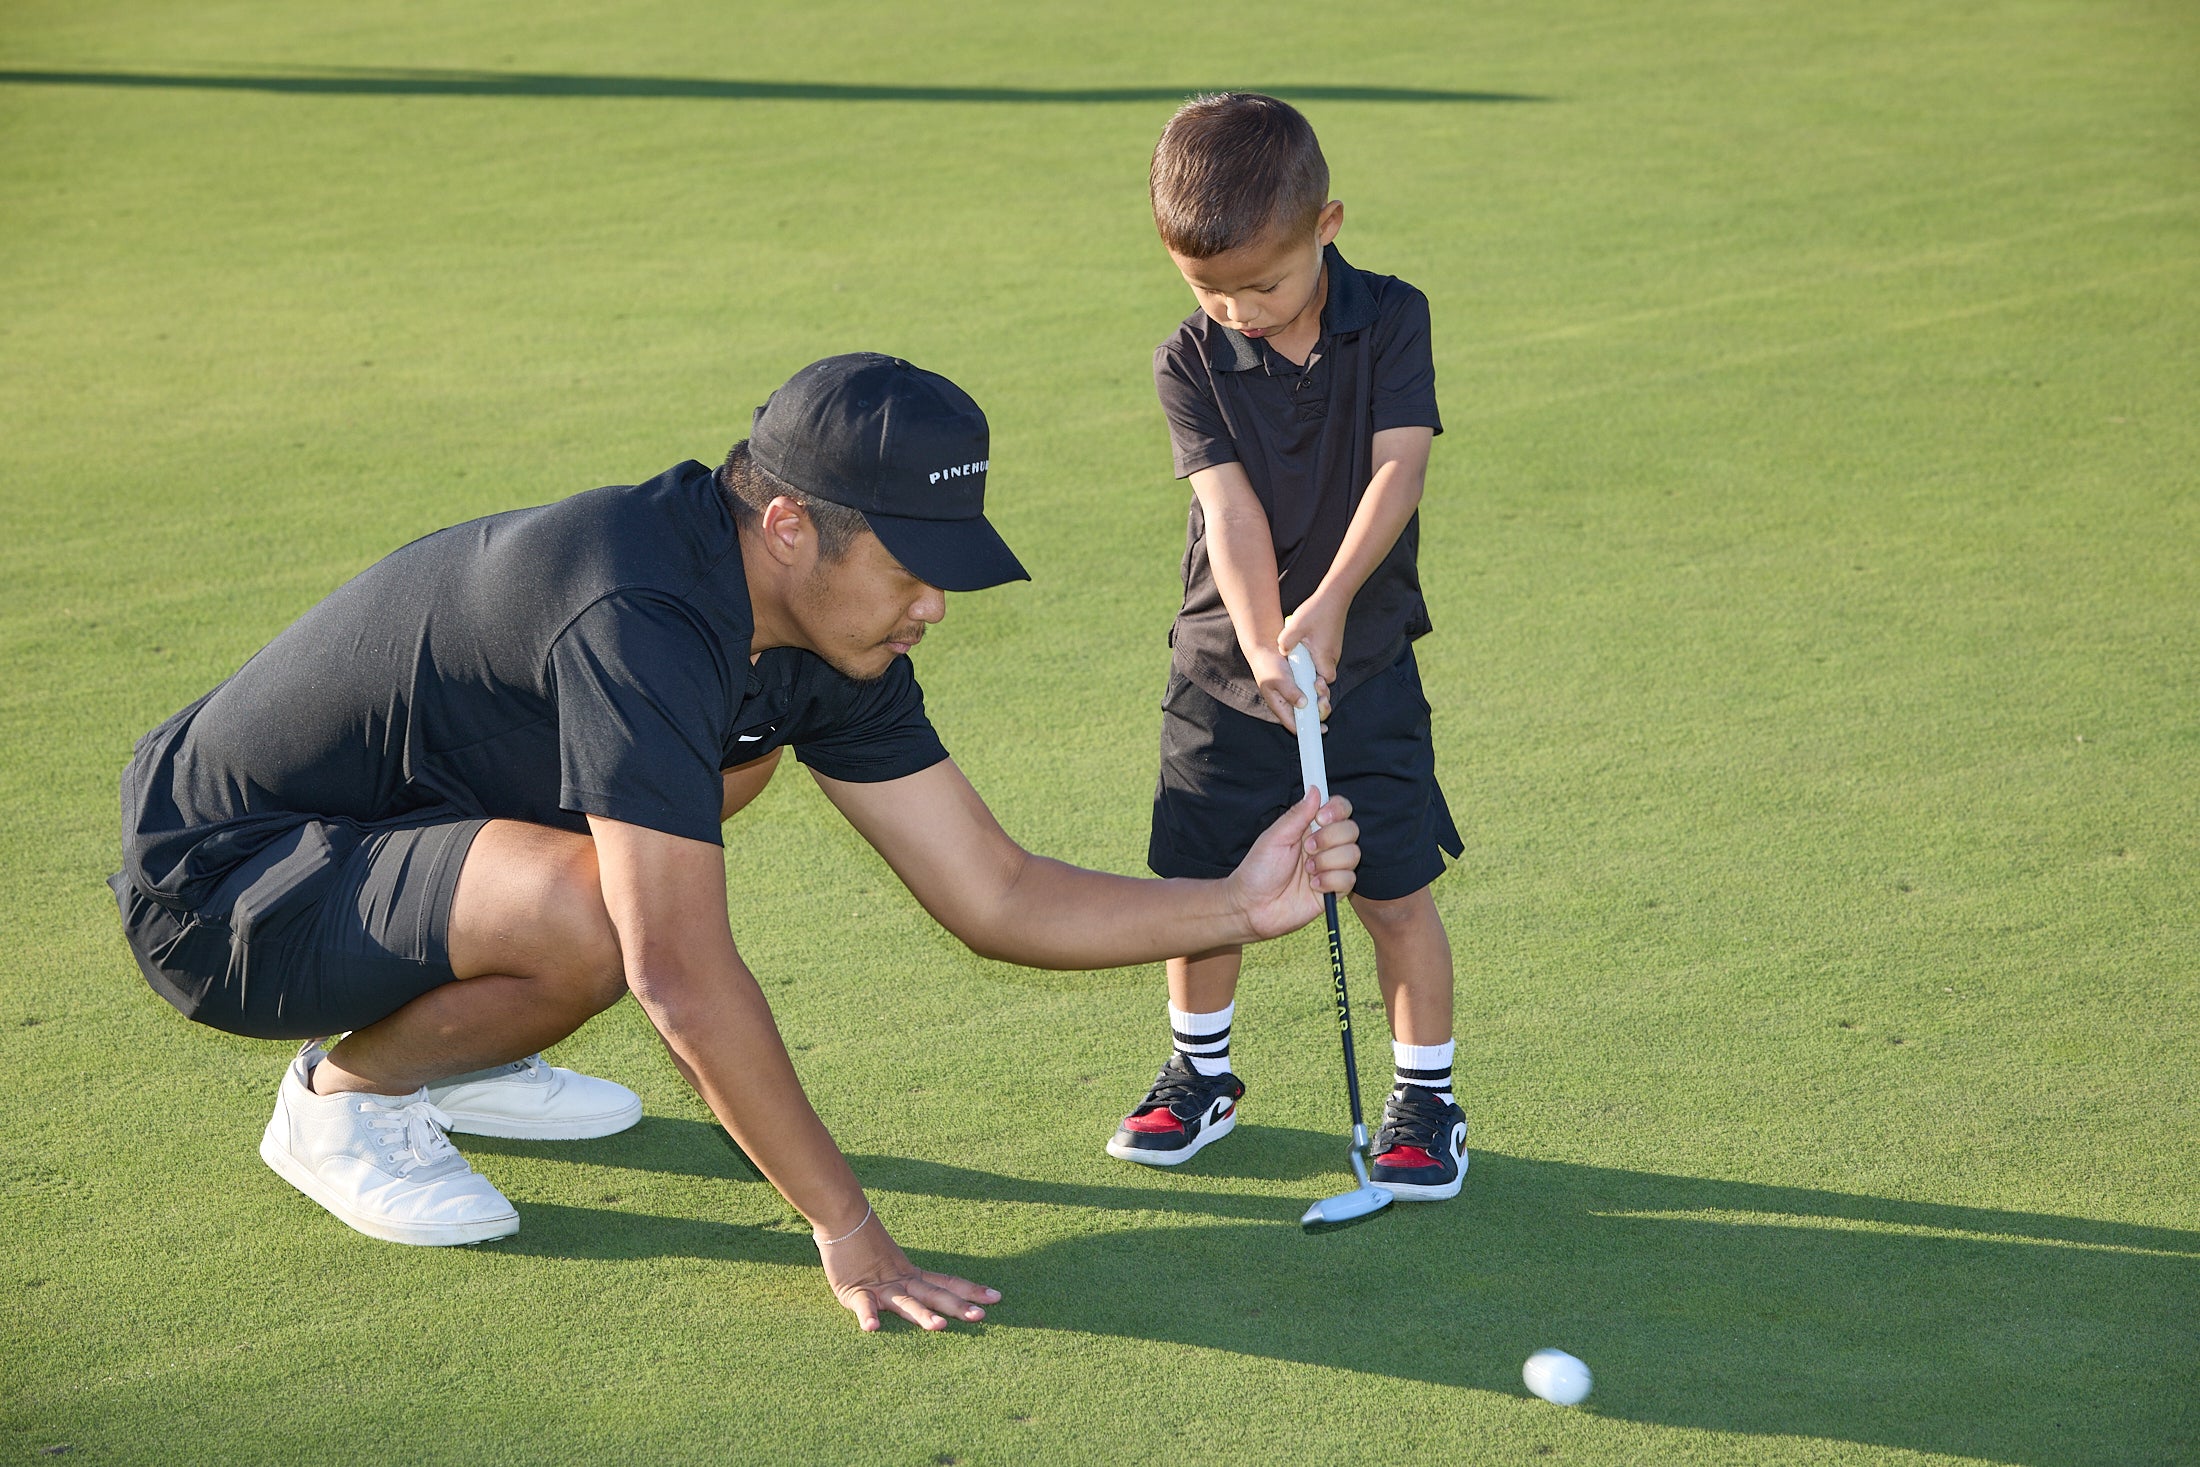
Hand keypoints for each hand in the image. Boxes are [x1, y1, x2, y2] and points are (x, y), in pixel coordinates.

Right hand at [816, 1208, 1000, 1331]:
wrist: (844, 1219)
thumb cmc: (867, 1246)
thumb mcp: (894, 1266)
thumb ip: (910, 1283)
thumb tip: (931, 1293)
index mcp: (913, 1276)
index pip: (948, 1283)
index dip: (972, 1291)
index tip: (997, 1298)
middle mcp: (902, 1281)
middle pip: (934, 1294)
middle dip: (957, 1306)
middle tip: (980, 1317)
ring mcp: (880, 1287)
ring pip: (904, 1302)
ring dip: (921, 1314)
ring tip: (938, 1326)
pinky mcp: (854, 1291)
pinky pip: (863, 1305)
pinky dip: (867, 1315)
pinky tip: (873, 1328)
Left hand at [1228, 785, 1358, 939]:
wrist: (1252, 907)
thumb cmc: (1258, 871)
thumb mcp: (1274, 838)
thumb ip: (1297, 815)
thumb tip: (1315, 790)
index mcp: (1310, 828)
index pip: (1339, 809)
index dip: (1337, 810)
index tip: (1321, 817)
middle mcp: (1325, 846)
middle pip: (1352, 829)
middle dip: (1330, 838)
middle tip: (1307, 848)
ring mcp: (1332, 868)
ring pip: (1353, 854)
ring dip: (1327, 861)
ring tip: (1307, 871)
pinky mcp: (1335, 890)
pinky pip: (1349, 879)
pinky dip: (1330, 881)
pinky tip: (1313, 886)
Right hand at [1248, 644, 1327, 729]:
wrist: (1267, 649)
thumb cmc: (1267, 666)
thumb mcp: (1277, 680)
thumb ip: (1290, 693)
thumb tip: (1303, 704)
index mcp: (1282, 707)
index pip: (1295, 725)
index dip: (1308, 729)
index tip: (1321, 729)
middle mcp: (1293, 702)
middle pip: (1311, 716)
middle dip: (1321, 710)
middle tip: (1322, 699)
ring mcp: (1300, 693)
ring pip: (1317, 703)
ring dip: (1322, 695)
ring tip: (1319, 682)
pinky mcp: (1306, 683)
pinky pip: (1318, 690)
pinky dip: (1322, 687)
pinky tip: (1319, 678)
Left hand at [1278, 594, 1346, 693]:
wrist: (1334, 595)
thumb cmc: (1317, 611)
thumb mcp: (1296, 626)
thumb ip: (1286, 641)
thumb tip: (1282, 651)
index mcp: (1324, 655)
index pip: (1326, 681)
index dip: (1319, 686)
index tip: (1309, 683)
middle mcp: (1332, 655)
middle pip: (1325, 676)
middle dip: (1316, 681)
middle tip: (1304, 679)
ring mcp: (1334, 649)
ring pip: (1324, 666)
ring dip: (1314, 669)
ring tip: (1301, 666)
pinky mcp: (1332, 642)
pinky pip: (1324, 657)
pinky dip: (1315, 659)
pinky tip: (1304, 652)